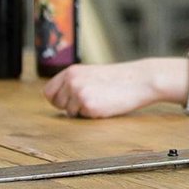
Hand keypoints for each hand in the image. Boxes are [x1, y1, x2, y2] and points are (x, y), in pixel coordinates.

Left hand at [43, 58, 187, 117]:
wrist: (140, 80)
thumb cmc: (118, 79)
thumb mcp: (91, 74)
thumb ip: (73, 82)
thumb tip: (55, 99)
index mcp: (71, 71)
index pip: (48, 91)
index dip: (58, 98)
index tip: (71, 99)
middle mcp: (71, 81)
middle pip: (57, 103)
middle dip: (70, 106)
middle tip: (91, 99)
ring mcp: (79, 93)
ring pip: (70, 112)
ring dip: (83, 110)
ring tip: (101, 99)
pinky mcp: (88, 105)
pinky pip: (83, 117)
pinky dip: (93, 114)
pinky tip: (106, 104)